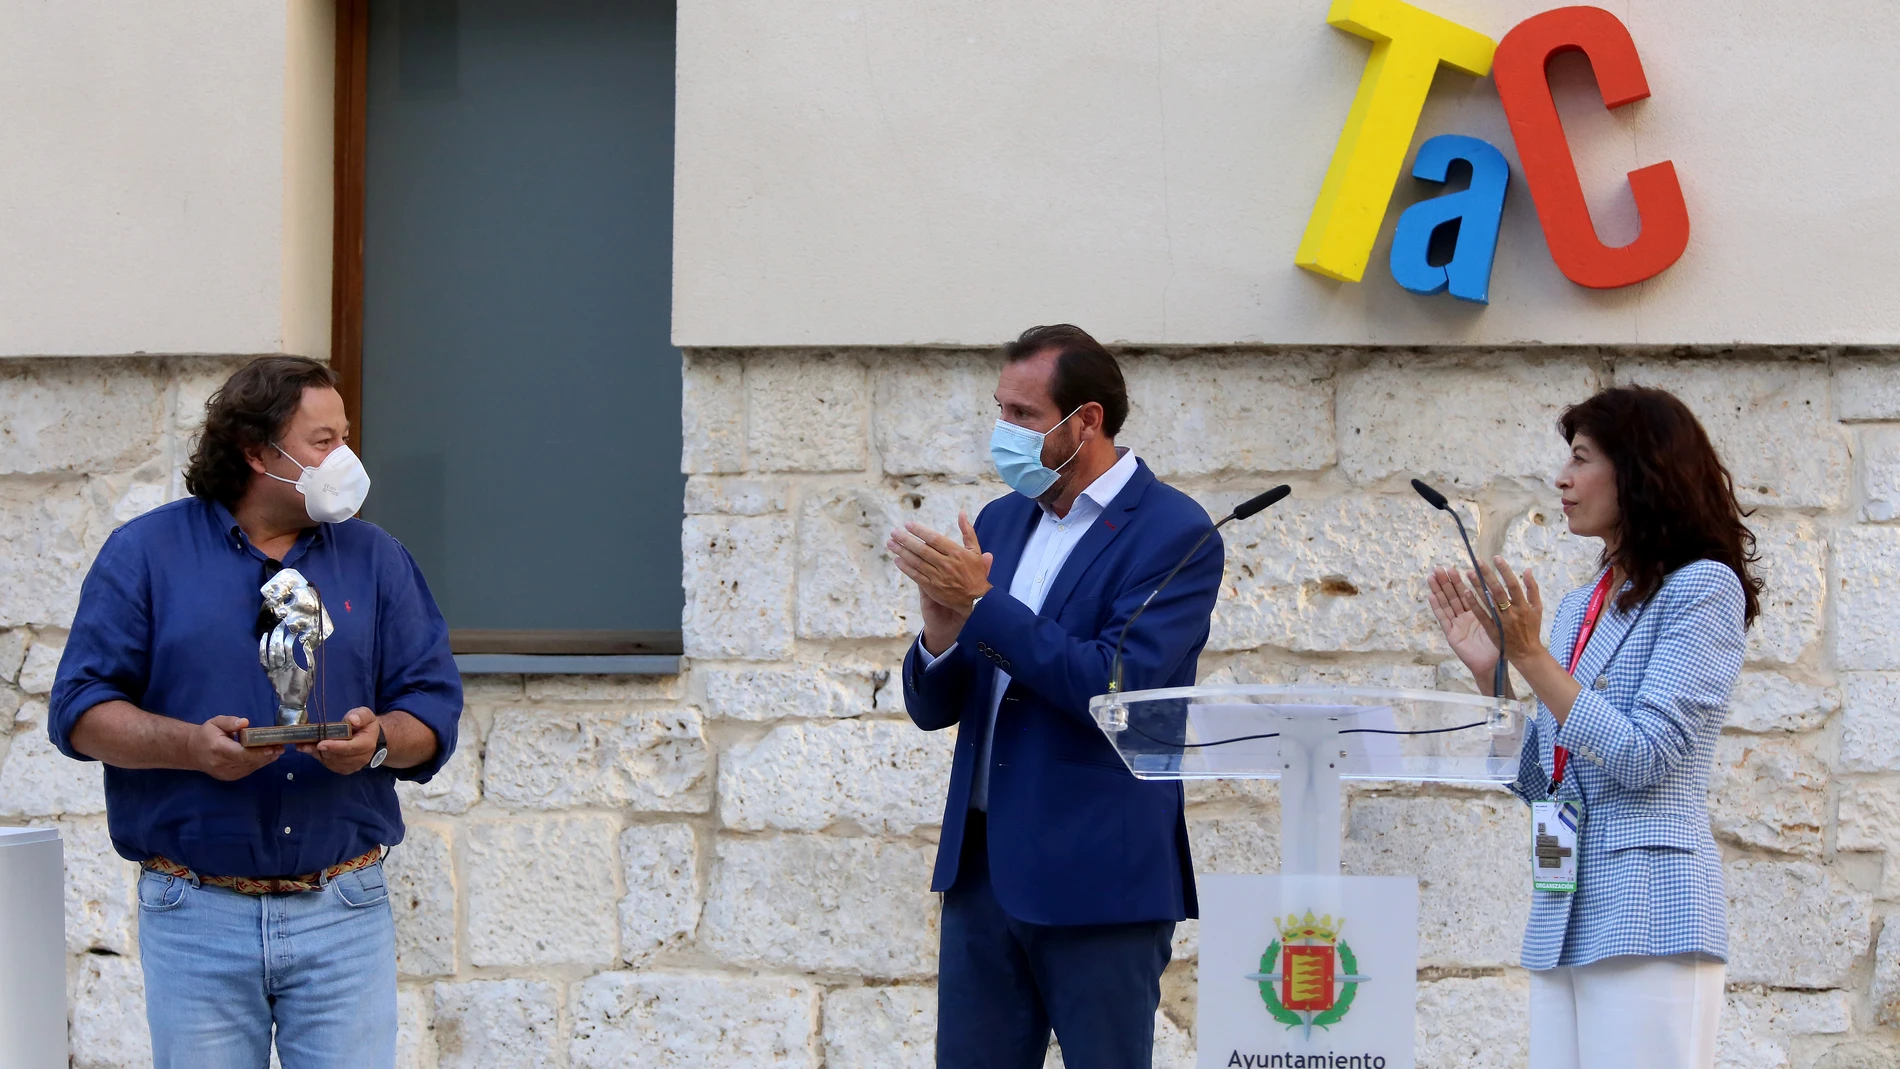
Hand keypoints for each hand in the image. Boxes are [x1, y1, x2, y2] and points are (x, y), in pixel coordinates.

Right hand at [192, 716, 282, 780]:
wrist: (192, 751)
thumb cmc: (206, 734)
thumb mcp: (215, 722)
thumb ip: (230, 722)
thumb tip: (245, 722)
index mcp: (217, 749)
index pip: (240, 753)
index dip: (257, 752)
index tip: (271, 748)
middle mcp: (221, 763)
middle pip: (248, 761)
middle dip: (266, 755)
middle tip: (280, 747)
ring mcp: (225, 773)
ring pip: (249, 767)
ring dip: (265, 759)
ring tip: (278, 750)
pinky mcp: (229, 777)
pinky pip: (247, 770)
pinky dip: (258, 763)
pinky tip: (268, 756)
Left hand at [296, 707, 380, 774]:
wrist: (369, 737)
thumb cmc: (365, 725)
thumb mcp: (366, 714)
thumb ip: (360, 715)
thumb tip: (352, 720)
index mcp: (367, 744)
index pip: (350, 748)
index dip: (335, 746)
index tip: (320, 743)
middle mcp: (361, 758)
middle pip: (338, 756)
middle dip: (322, 749)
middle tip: (305, 742)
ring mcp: (352, 766)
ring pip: (331, 761)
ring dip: (317, 753)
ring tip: (304, 745)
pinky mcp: (344, 769)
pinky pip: (329, 764)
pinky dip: (318, 757)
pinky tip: (309, 749)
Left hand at [888, 512, 993, 653]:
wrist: (977, 600)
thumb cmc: (976, 574)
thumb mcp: (975, 551)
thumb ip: (968, 531)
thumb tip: (962, 513)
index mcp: (956, 553)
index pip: (934, 539)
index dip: (919, 531)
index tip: (908, 525)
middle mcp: (946, 563)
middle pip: (921, 549)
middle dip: (905, 540)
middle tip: (894, 532)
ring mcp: (938, 576)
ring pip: (916, 562)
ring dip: (902, 552)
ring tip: (891, 544)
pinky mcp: (932, 588)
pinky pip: (916, 576)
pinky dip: (906, 568)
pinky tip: (897, 560)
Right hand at [1426, 567, 1500, 693]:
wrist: (1493, 664)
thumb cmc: (1497, 646)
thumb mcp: (1497, 622)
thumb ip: (1493, 608)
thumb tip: (1495, 589)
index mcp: (1476, 614)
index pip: (1466, 594)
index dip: (1459, 582)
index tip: (1454, 568)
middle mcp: (1464, 618)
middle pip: (1453, 596)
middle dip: (1446, 582)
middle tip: (1440, 568)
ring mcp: (1456, 625)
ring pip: (1446, 604)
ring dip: (1439, 590)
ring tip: (1432, 577)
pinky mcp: (1451, 634)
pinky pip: (1444, 619)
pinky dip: (1437, 607)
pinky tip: (1432, 596)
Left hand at [1472, 556, 1545, 669]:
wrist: (1526, 653)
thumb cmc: (1532, 628)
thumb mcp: (1537, 608)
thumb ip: (1533, 589)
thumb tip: (1528, 570)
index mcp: (1524, 606)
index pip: (1513, 585)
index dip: (1505, 571)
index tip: (1496, 557)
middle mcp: (1512, 612)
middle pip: (1498, 591)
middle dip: (1488, 575)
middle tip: (1477, 562)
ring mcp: (1501, 621)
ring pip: (1488, 601)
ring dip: (1478, 586)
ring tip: (1469, 573)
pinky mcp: (1492, 630)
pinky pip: (1482, 615)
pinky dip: (1474, 604)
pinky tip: (1466, 593)